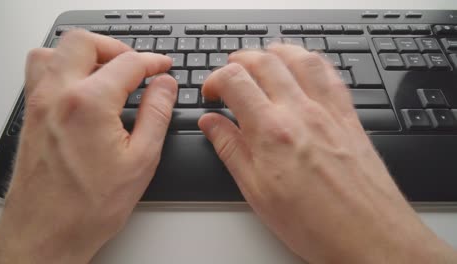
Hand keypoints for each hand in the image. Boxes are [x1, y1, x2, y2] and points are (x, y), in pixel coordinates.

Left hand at [0, 30, 176, 263]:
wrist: (46, 234)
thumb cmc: (88, 207)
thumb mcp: (141, 160)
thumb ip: (157, 113)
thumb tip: (165, 86)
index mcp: (89, 104)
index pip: (127, 63)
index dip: (152, 62)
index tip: (163, 67)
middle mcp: (58, 95)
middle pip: (85, 42)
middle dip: (116, 47)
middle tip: (136, 65)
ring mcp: (38, 103)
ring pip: (55, 51)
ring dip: (85, 53)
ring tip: (107, 71)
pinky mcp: (30, 115)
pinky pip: (40, 72)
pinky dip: (62, 66)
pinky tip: (81, 87)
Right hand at [199, 45, 456, 263]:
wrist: (368, 235)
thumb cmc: (315, 223)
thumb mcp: (257, 192)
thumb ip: (230, 149)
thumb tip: (211, 124)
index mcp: (271, 132)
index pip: (235, 81)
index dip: (215, 79)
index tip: (211, 93)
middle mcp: (301, 112)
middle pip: (264, 61)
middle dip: (239, 60)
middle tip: (230, 74)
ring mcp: (328, 110)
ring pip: (299, 57)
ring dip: (275, 52)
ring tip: (262, 60)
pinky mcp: (348, 115)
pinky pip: (329, 72)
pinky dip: (310, 61)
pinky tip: (302, 69)